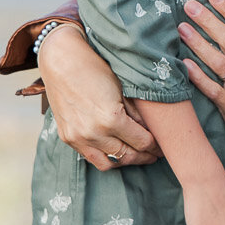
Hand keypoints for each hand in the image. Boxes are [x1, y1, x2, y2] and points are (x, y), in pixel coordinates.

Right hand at [38, 25, 161, 170]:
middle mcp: (94, 134)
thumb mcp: (123, 88)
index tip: (163, 146)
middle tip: (154, 153)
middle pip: (127, 156)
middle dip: (144, 156)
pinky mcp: (67, 138)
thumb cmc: (95, 68)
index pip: (142, 142)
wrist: (61, 61)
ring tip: (136, 153)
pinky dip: (105, 156)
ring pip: (109, 163)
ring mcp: (78, 138)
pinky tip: (115, 149)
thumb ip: (137, 114)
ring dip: (125, 160)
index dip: (156, 146)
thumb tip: (152, 131)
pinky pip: (91, 157)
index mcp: (111, 119)